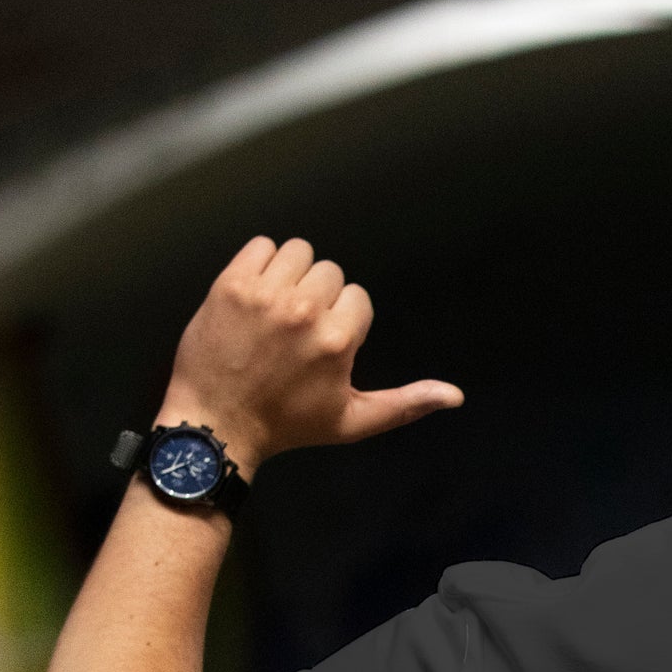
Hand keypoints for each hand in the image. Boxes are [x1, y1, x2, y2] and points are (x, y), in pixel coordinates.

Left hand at [157, 236, 463, 477]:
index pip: (357, 296)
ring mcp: (264, 295)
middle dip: (318, 295)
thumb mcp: (352, 422)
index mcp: (338, 340)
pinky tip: (255, 294)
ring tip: (276, 307)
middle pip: (330, 271)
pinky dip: (261, 262)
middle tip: (294, 329)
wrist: (216, 424)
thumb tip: (455, 395)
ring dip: (291, 274)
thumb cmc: (288, 426)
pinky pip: (261, 246)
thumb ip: (405, 404)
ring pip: (298, 252)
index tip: (320, 345)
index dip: (342, 319)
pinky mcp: (231, 285)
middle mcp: (304, 312)